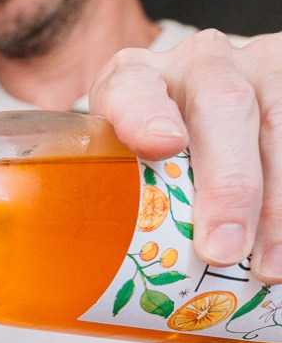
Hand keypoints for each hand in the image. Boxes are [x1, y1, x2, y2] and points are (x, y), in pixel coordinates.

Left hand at [89, 29, 280, 283]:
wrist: (209, 121)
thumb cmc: (152, 159)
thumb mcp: (118, 166)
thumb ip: (107, 198)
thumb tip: (81, 279)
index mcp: (137, 78)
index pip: (132, 87)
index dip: (144, 115)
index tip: (161, 146)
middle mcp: (201, 63)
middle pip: (223, 106)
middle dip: (229, 183)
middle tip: (221, 248)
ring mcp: (258, 68)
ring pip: (279, 123)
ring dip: (276, 203)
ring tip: (266, 266)